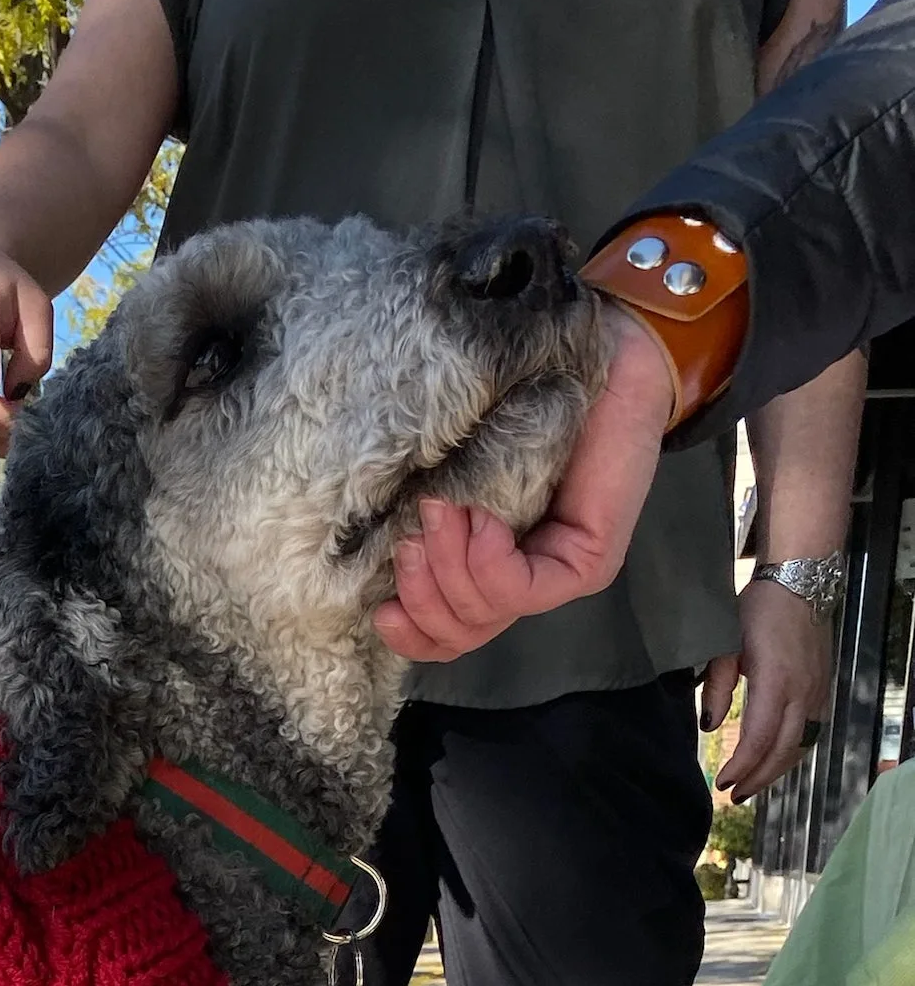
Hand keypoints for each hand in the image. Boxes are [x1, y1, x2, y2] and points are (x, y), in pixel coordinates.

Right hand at [373, 307, 676, 660]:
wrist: (607, 350)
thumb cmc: (526, 392)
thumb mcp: (458, 458)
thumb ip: (430, 504)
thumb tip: (379, 547)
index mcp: (492, 564)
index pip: (448, 634)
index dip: (411, 635)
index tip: (381, 610)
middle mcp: (526, 578)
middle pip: (461, 633)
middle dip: (423, 596)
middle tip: (411, 537)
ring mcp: (560, 573)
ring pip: (484, 616)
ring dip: (448, 570)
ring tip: (441, 511)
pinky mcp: (590, 561)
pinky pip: (523, 590)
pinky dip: (489, 563)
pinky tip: (482, 521)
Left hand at [702, 576, 830, 800]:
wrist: (801, 583)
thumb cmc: (758, 610)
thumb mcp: (726, 644)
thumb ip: (716, 688)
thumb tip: (711, 727)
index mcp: (776, 681)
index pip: (759, 739)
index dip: (741, 767)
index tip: (721, 781)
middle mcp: (802, 691)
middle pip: (782, 751)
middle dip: (758, 778)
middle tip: (734, 795)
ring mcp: (817, 690)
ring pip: (801, 745)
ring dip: (776, 770)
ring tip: (752, 785)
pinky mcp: (822, 688)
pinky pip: (810, 731)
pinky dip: (792, 752)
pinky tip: (774, 759)